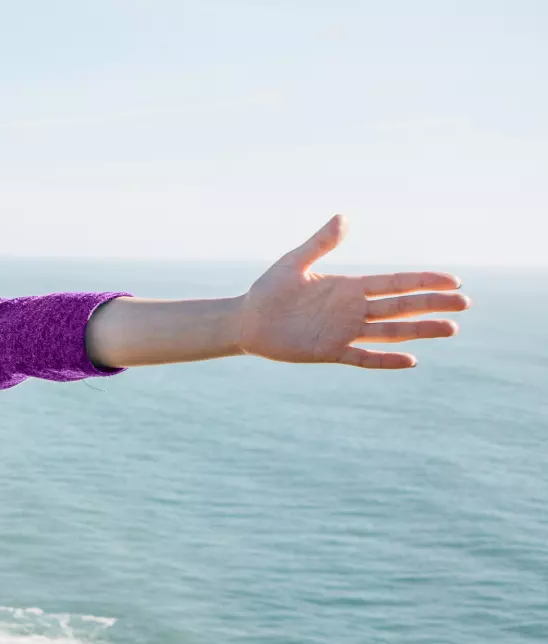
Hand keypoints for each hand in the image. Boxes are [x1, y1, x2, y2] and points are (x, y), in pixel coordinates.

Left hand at [235, 215, 470, 368]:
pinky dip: (385, 360)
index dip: (423, 281)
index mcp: (349, 287)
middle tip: (465, 304)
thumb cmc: (269, 290)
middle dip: (432, 304)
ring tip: (451, 330)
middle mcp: (353, 310)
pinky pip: (363, 357)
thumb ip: (321, 243)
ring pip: (390, 332)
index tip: (453, 281)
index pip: (395, 283)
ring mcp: (344, 332)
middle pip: (401, 307)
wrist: (246, 321)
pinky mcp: (329, 352)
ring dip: (419, 331)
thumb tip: (344, 216)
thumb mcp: (295, 262)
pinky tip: (411, 360)